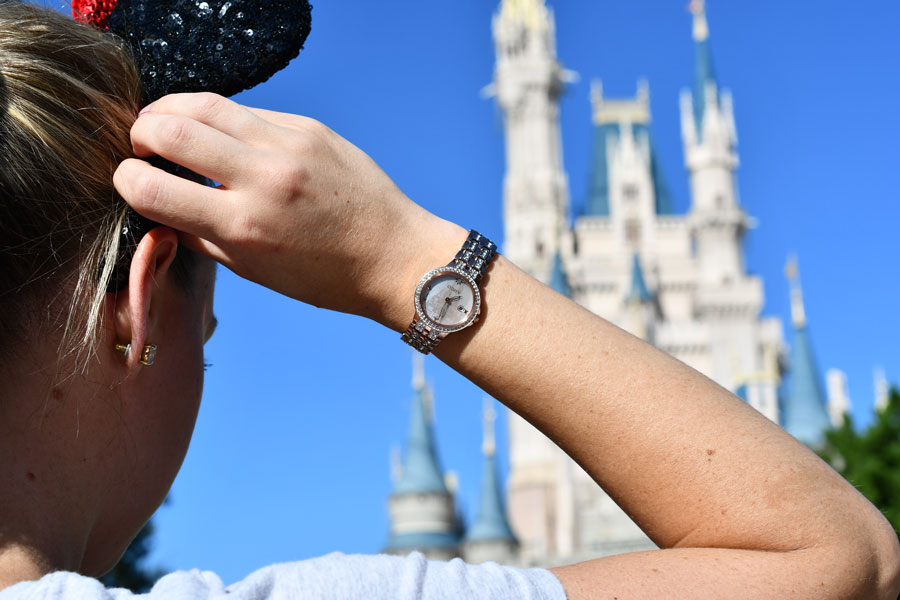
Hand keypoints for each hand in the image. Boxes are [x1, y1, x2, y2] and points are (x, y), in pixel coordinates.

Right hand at [113, 93, 465, 328]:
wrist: (396, 255)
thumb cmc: (327, 276)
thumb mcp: (256, 271)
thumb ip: (202, 237)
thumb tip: (160, 209)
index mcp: (244, 225)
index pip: (150, 187)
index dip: (124, 180)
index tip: (127, 180)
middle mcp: (264, 178)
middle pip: (170, 128)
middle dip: (140, 132)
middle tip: (141, 144)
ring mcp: (290, 145)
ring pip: (206, 104)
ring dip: (172, 111)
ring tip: (168, 126)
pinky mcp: (310, 128)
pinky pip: (250, 110)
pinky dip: (224, 120)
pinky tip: (223, 136)